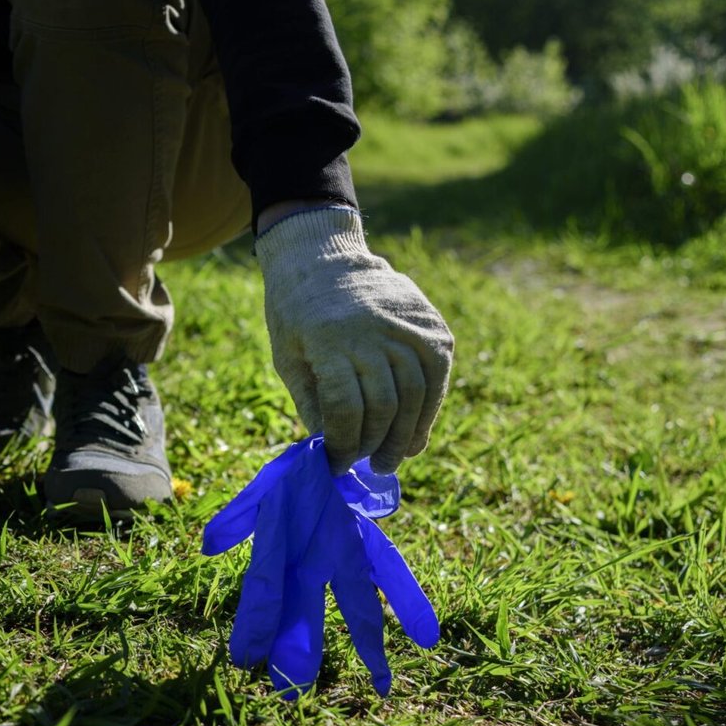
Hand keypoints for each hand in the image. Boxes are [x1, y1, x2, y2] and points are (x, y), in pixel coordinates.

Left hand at [255, 206, 453, 474]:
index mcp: (328, 341)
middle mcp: (372, 331)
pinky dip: (429, 409)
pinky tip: (415, 432)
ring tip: (394, 458)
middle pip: (384, 405)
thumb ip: (311, 403)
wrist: (323, 259)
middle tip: (372, 466)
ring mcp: (406, 324)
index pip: (345, 408)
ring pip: (416, 394)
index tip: (338, 465)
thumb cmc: (297, 316)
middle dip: (376, 444)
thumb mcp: (288, 358)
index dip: (343, 444)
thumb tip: (331, 451)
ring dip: (406, 435)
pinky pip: (436, 374)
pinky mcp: (430, 323)